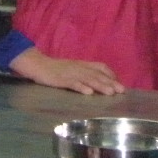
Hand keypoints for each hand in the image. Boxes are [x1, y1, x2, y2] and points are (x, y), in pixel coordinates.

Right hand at [10, 49, 124, 95]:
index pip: (100, 67)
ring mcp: (69, 73)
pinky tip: (88, 93)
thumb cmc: (54, 69)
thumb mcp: (72, 68)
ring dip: (100, 86)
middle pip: (97, 75)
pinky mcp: (60, 79)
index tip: (119, 84)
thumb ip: (84, 72)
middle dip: (110, 83)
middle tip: (121, 91)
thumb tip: (99, 82)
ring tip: (110, 93)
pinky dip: (81, 87)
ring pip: (87, 79)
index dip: (110, 75)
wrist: (36, 64)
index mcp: (82, 64)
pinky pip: (72, 83)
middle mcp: (78, 68)